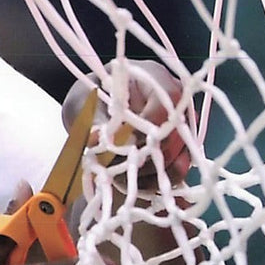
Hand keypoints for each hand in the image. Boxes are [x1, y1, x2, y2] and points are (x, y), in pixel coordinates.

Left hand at [65, 59, 196, 189]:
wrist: (96, 106)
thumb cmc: (91, 96)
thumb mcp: (84, 103)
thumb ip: (93, 120)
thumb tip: (97, 138)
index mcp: (156, 81)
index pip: (165, 105)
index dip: (145, 129)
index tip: (121, 143)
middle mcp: (176, 104)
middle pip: (174, 137)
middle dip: (144, 157)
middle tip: (115, 167)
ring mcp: (180, 130)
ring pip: (178, 158)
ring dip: (149, 174)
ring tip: (120, 179)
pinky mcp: (177, 152)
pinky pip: (175, 172)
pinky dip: (154, 183)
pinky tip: (131, 184)